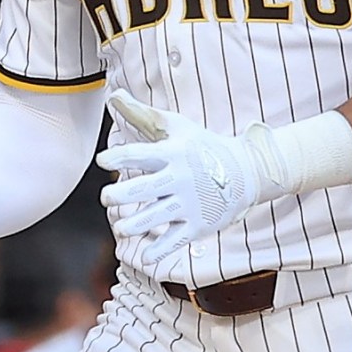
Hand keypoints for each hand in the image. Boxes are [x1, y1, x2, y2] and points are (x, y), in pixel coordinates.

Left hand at [96, 92, 266, 264]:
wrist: (249, 171)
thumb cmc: (202, 147)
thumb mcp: (176, 127)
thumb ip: (142, 114)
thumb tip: (113, 95)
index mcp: (172, 154)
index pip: (141, 154)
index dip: (119, 158)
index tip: (103, 161)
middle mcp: (179, 178)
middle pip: (144, 189)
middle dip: (120, 195)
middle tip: (107, 197)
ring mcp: (189, 203)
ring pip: (155, 217)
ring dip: (133, 225)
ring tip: (121, 227)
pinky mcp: (198, 225)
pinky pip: (174, 240)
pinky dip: (159, 250)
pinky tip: (145, 256)